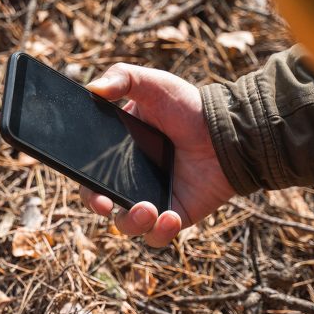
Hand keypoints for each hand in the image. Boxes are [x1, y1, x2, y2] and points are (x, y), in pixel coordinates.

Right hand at [80, 64, 234, 246]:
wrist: (230, 130)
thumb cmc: (188, 106)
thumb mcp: (153, 83)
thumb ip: (122, 77)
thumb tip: (93, 89)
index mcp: (118, 153)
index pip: (90, 174)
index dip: (84, 184)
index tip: (89, 186)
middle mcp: (131, 179)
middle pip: (102, 203)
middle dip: (99, 206)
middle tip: (106, 204)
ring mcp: (152, 199)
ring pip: (128, 225)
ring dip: (132, 223)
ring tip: (149, 210)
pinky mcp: (175, 215)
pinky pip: (158, 236)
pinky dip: (160, 233)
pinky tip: (170, 218)